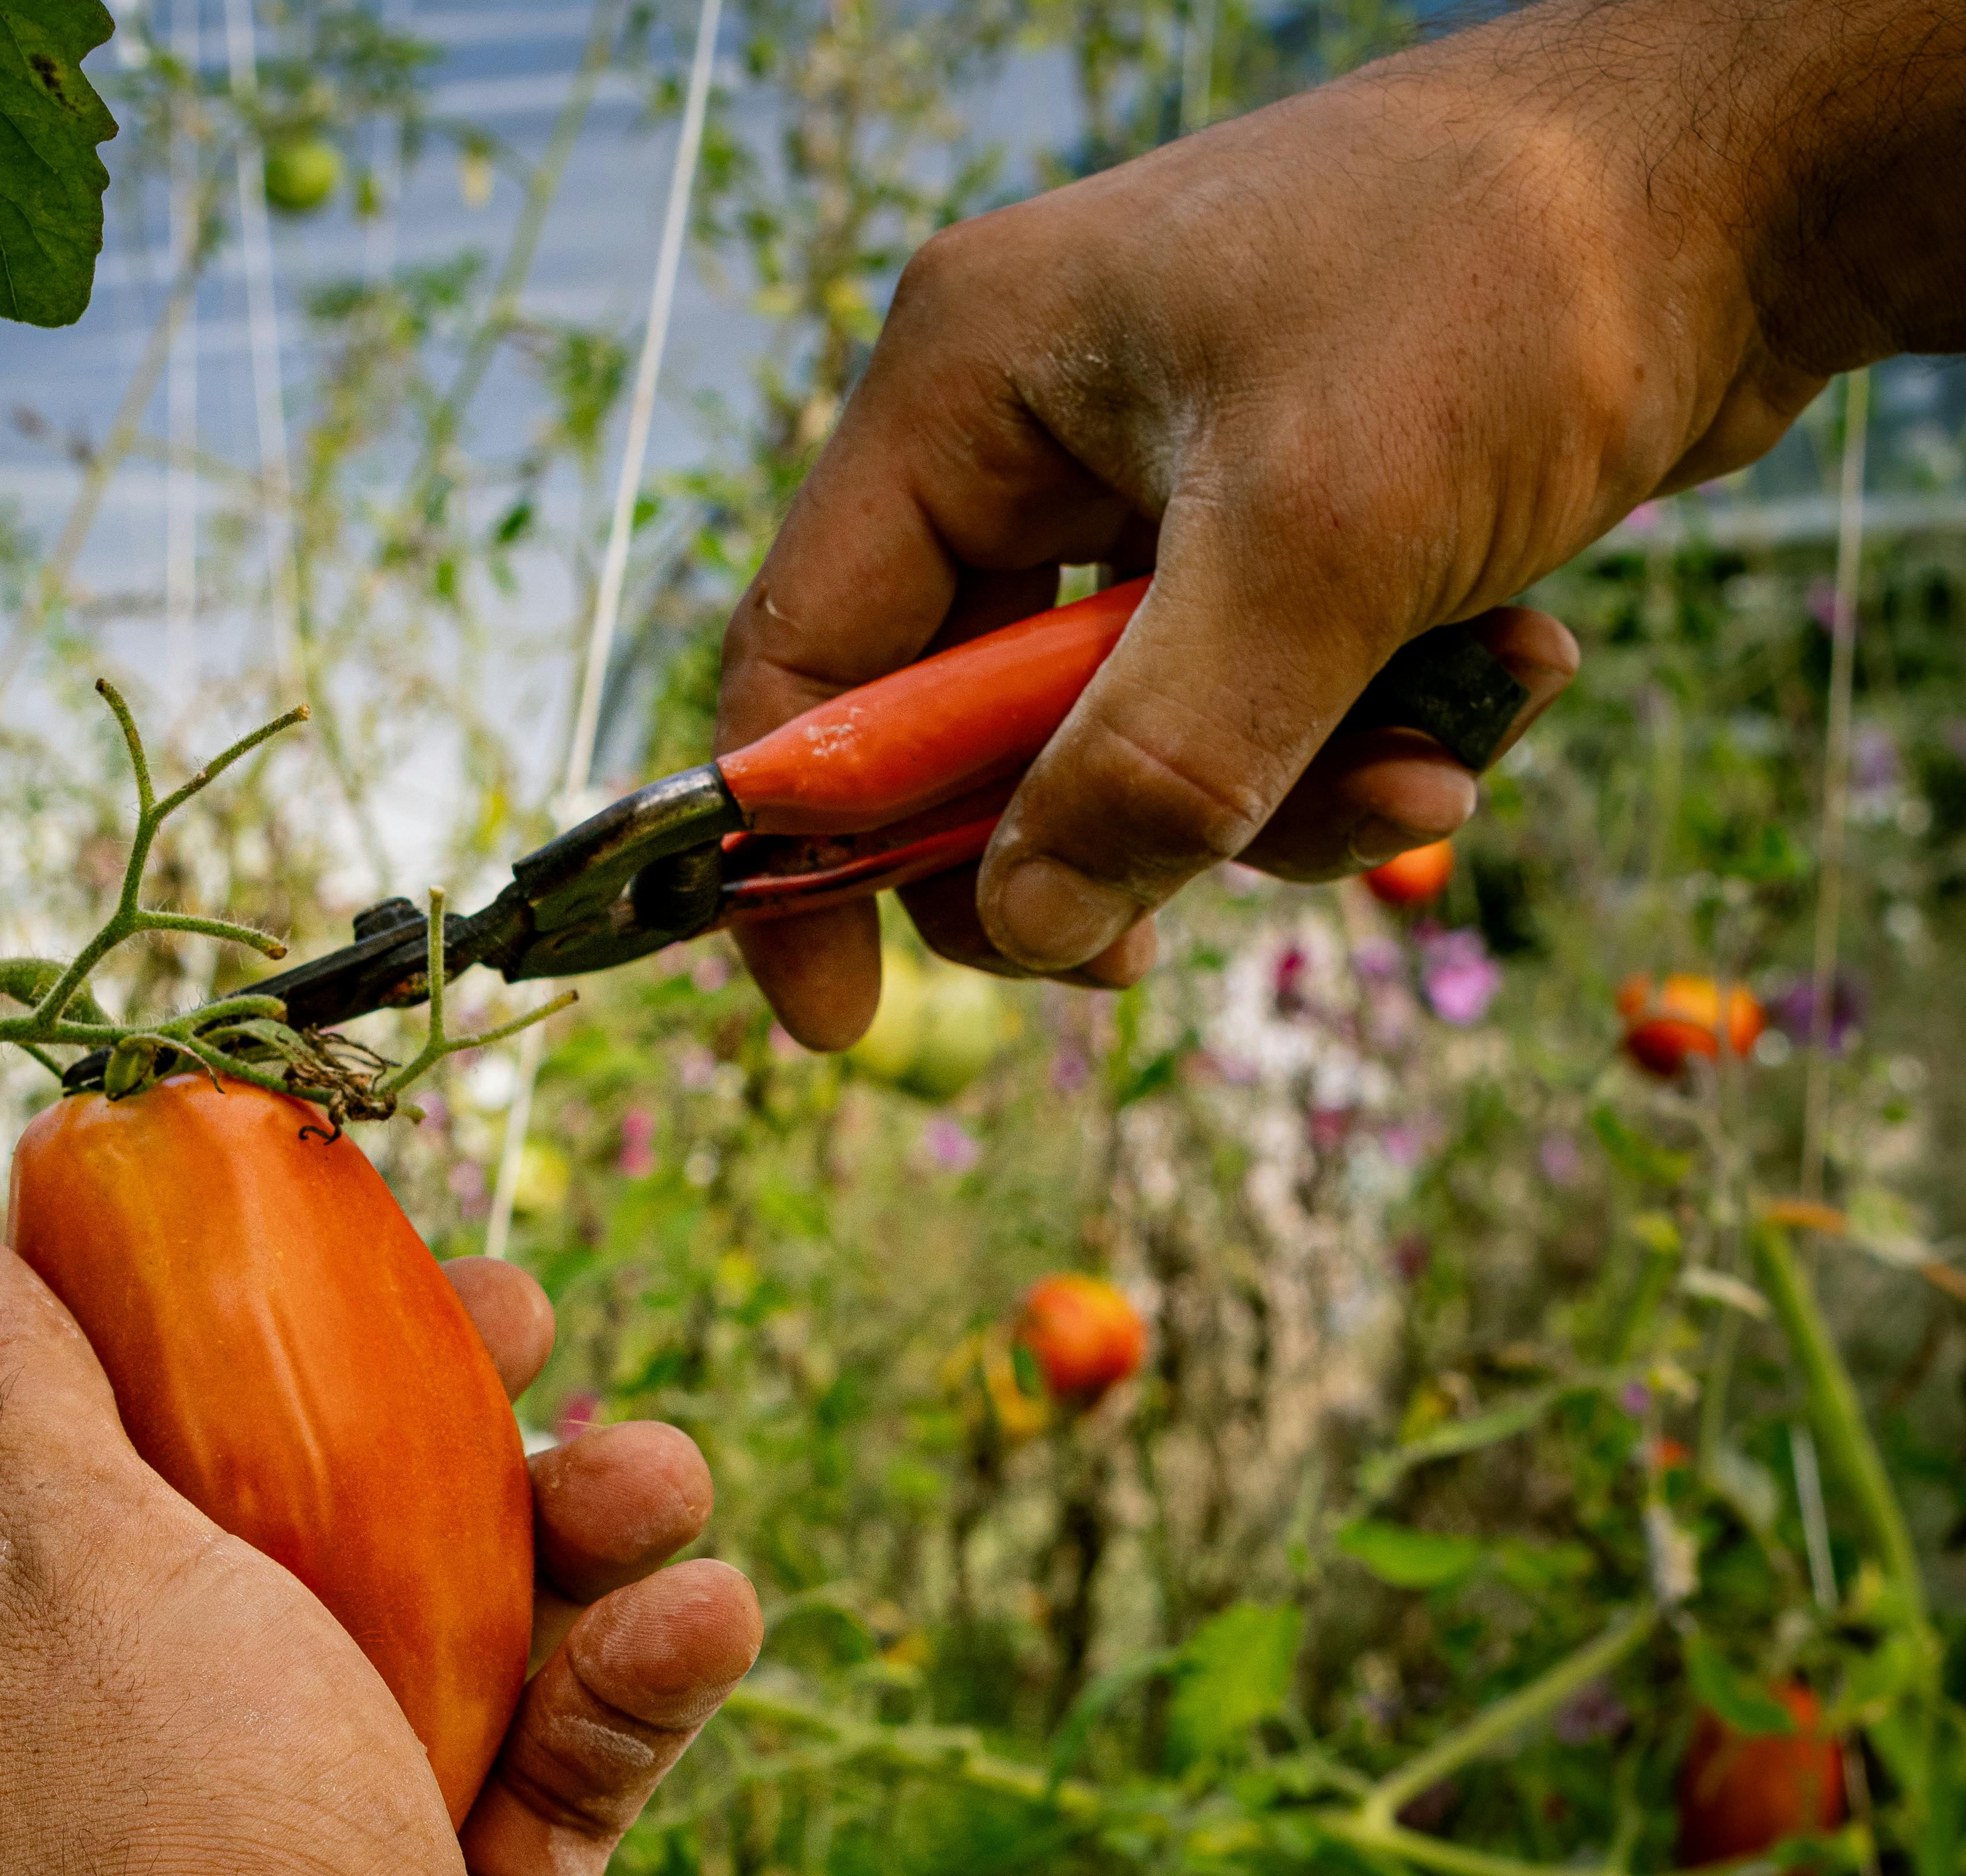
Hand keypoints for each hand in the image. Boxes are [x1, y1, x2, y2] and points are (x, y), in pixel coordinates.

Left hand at [0, 1204, 760, 1875]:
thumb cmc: (158, 1821)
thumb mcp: (52, 1554)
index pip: (73, 1485)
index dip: (197, 1355)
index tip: (315, 1262)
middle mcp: (131, 1786)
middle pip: (291, 1549)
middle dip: (432, 1426)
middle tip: (525, 1319)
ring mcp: (296, 1872)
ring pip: (445, 1653)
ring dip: (573, 1542)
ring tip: (664, 1476)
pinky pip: (539, 1785)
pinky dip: (626, 1693)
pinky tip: (709, 1614)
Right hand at [715, 0, 1851, 1046]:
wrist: (1750, 177)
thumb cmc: (1511, 290)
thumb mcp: (1314, 551)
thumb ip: (1154, 761)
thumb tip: (1027, 927)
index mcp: (971, 383)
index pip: (809, 658)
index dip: (804, 850)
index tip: (846, 1017)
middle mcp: (1036, 425)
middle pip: (974, 733)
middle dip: (1101, 841)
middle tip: (1163, 944)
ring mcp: (1158, 472)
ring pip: (1137, 740)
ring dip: (1278, 803)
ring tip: (1433, 779)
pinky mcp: (1277, 517)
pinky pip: (1258, 698)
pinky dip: (1361, 732)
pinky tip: (1498, 682)